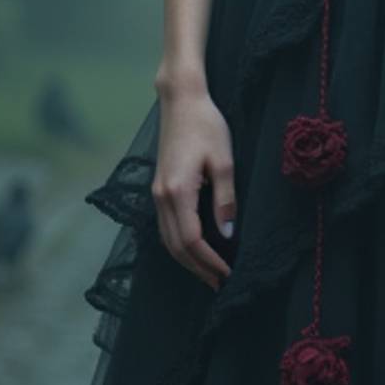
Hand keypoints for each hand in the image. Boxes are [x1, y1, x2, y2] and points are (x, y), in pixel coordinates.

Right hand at [153, 89, 237, 288]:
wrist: (181, 102)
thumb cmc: (206, 126)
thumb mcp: (224, 161)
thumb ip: (225, 199)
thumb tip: (228, 234)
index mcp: (177, 191)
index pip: (191, 239)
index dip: (209, 261)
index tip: (228, 273)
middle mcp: (161, 197)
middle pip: (175, 246)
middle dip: (198, 268)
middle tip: (221, 283)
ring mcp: (156, 194)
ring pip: (167, 240)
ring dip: (188, 260)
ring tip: (210, 274)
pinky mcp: (159, 189)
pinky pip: (166, 227)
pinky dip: (180, 245)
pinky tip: (196, 250)